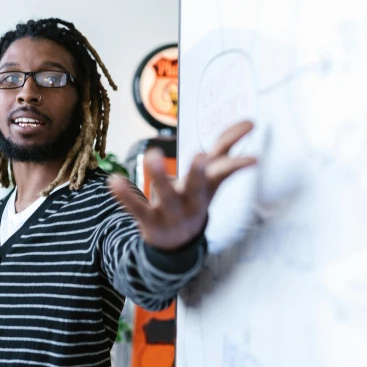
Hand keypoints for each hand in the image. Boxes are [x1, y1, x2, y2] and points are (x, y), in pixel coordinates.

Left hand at [109, 120, 256, 250]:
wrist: (177, 245)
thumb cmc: (195, 201)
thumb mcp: (213, 180)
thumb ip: (225, 150)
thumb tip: (250, 121)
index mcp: (208, 188)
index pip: (224, 170)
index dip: (237, 161)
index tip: (252, 155)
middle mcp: (193, 202)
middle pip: (197, 187)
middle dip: (199, 172)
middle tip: (200, 155)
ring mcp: (171, 213)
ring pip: (167, 196)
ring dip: (160, 177)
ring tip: (152, 154)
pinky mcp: (150, 222)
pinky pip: (136, 208)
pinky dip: (125, 195)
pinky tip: (114, 180)